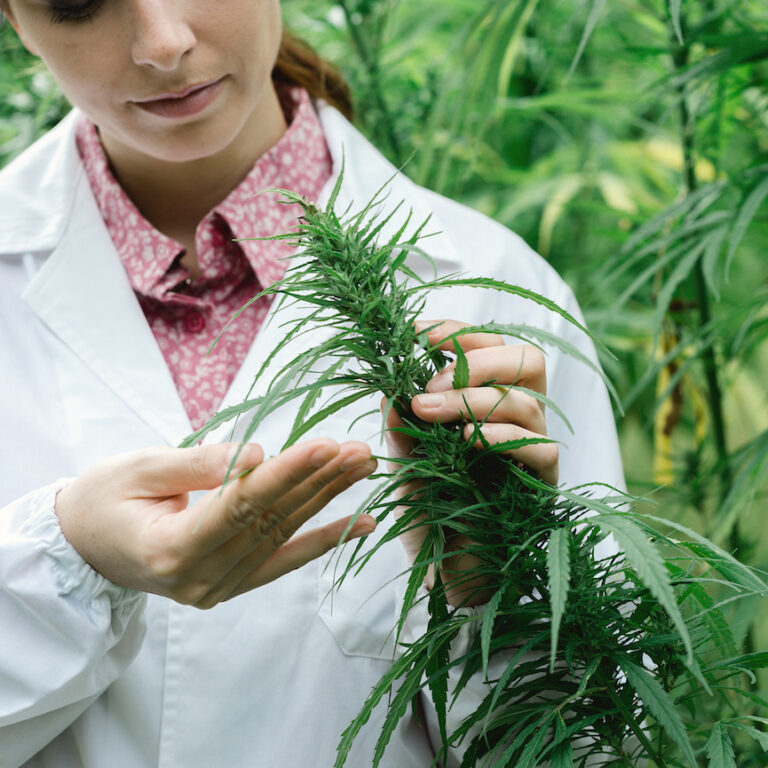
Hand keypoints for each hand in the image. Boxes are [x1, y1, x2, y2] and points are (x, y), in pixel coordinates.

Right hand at [54, 439, 376, 608]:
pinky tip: (362, 523)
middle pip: (270, 521)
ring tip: (362, 468)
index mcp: (168, 549)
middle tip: (359, 452)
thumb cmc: (102, 499)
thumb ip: (199, 464)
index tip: (325, 445)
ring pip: (282, 535)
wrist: (83, 546)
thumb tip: (257, 454)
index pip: (240, 506)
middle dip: (318, 482)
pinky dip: (323, 539)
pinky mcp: (230, 584)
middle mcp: (198, 578)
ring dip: (327, 499)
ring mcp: (217, 588)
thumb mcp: (138, 469)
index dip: (285, 474)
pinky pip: (283, 560)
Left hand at [385, 319, 558, 605]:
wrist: (449, 572)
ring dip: (474, 397)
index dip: (456, 333)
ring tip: (430, 409)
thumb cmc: (430, 512)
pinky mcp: (542, 485)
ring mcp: (532, 450)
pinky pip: (540, 448)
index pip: (490, 347)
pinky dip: (501, 436)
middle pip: (526, 359)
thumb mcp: (405, 464)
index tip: (414, 332)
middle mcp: (515, 419)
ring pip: (527, 401)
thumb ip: (401, 430)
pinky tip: (468, 442)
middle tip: (431, 379)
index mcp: (487, 402)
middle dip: (477, 358)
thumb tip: (388, 390)